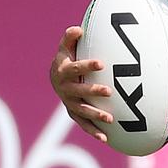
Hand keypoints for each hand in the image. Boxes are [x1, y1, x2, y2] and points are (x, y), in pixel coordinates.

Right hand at [49, 26, 114, 143]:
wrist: (56, 78)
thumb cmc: (66, 59)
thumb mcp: (65, 47)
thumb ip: (70, 38)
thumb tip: (78, 29)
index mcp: (63, 72)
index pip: (76, 68)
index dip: (88, 65)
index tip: (102, 64)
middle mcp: (64, 89)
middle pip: (79, 91)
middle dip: (93, 91)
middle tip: (109, 91)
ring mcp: (69, 103)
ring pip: (82, 110)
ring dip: (95, 115)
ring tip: (110, 118)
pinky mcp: (74, 113)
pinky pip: (84, 124)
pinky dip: (94, 131)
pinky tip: (106, 138)